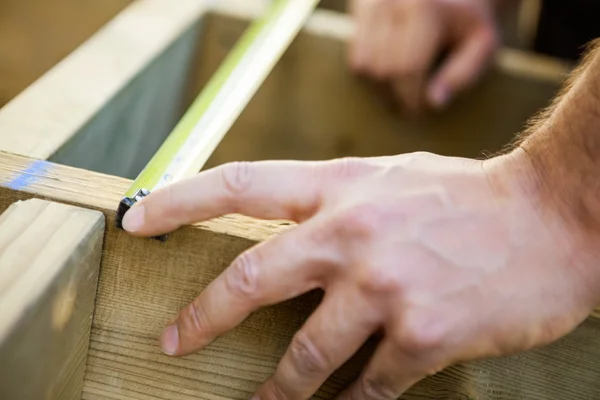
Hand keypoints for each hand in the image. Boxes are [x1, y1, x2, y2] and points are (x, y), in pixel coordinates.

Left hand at [122, 150, 597, 398]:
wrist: (549, 218)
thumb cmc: (466, 195)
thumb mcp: (389, 178)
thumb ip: (336, 201)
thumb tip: (287, 232)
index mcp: (341, 188)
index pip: (241, 185)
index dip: (181, 200)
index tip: (138, 220)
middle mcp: (353, 235)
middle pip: (252, 278)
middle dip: (205, 317)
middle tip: (175, 342)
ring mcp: (385, 287)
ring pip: (307, 352)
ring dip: (281, 388)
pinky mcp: (422, 334)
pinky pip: (369, 385)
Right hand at [349, 0, 498, 111]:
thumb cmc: (468, 21)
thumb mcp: (482, 45)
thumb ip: (464, 75)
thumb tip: (433, 103)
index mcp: (425, 10)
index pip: (407, 69)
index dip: (411, 98)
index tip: (419, 110)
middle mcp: (392, 2)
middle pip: (382, 70)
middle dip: (395, 96)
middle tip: (410, 105)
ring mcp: (372, 3)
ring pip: (364, 66)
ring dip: (380, 87)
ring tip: (401, 88)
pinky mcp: (360, 6)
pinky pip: (354, 56)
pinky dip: (370, 71)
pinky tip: (390, 70)